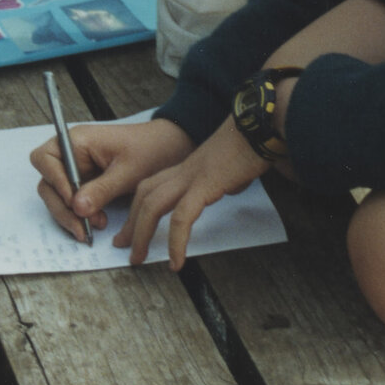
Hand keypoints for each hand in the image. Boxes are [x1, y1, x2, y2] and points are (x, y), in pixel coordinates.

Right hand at [30, 118, 193, 243]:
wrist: (169, 149)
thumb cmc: (150, 149)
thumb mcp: (128, 171)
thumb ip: (102, 189)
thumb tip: (77, 208)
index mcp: (78, 141)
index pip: (45, 159)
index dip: (54, 181)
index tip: (73, 200)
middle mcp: (72, 154)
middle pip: (48, 182)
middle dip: (62, 207)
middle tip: (81, 227)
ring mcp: (77, 169)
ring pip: (58, 196)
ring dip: (71, 215)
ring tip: (94, 226)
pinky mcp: (86, 182)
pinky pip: (73, 202)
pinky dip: (80, 215)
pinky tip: (97, 222)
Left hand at [118, 118, 268, 269]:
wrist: (261, 123)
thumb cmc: (253, 142)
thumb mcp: (234, 164)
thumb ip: (227, 176)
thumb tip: (233, 186)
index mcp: (189, 166)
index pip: (152, 185)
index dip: (138, 207)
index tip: (132, 228)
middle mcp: (185, 169)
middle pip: (145, 194)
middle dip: (130, 222)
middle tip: (123, 246)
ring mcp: (192, 175)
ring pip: (153, 204)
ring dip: (142, 233)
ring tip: (139, 258)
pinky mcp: (205, 183)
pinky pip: (182, 216)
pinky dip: (176, 241)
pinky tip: (176, 260)